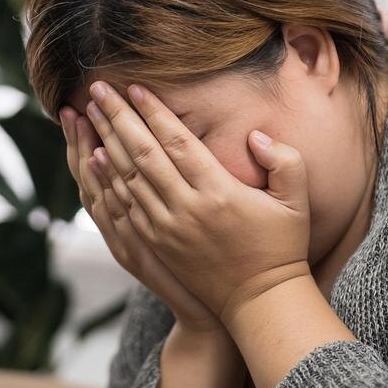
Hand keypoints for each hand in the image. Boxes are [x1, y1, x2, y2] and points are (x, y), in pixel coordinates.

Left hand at [82, 80, 312, 323]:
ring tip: (90, 113)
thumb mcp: (297, 201)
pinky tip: (96, 157)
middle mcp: (187, 209)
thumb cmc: (281, 247)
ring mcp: (167, 228)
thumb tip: (254, 136)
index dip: (153, 112)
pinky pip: (125, 205)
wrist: (259, 301)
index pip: (177, 142)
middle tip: (98, 88)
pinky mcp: (157, 244)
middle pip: (143, 153)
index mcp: (219, 192)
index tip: (134, 87)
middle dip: (118, 117)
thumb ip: (284, 160)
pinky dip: (108, 178)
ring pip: (128, 177)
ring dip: (107, 141)